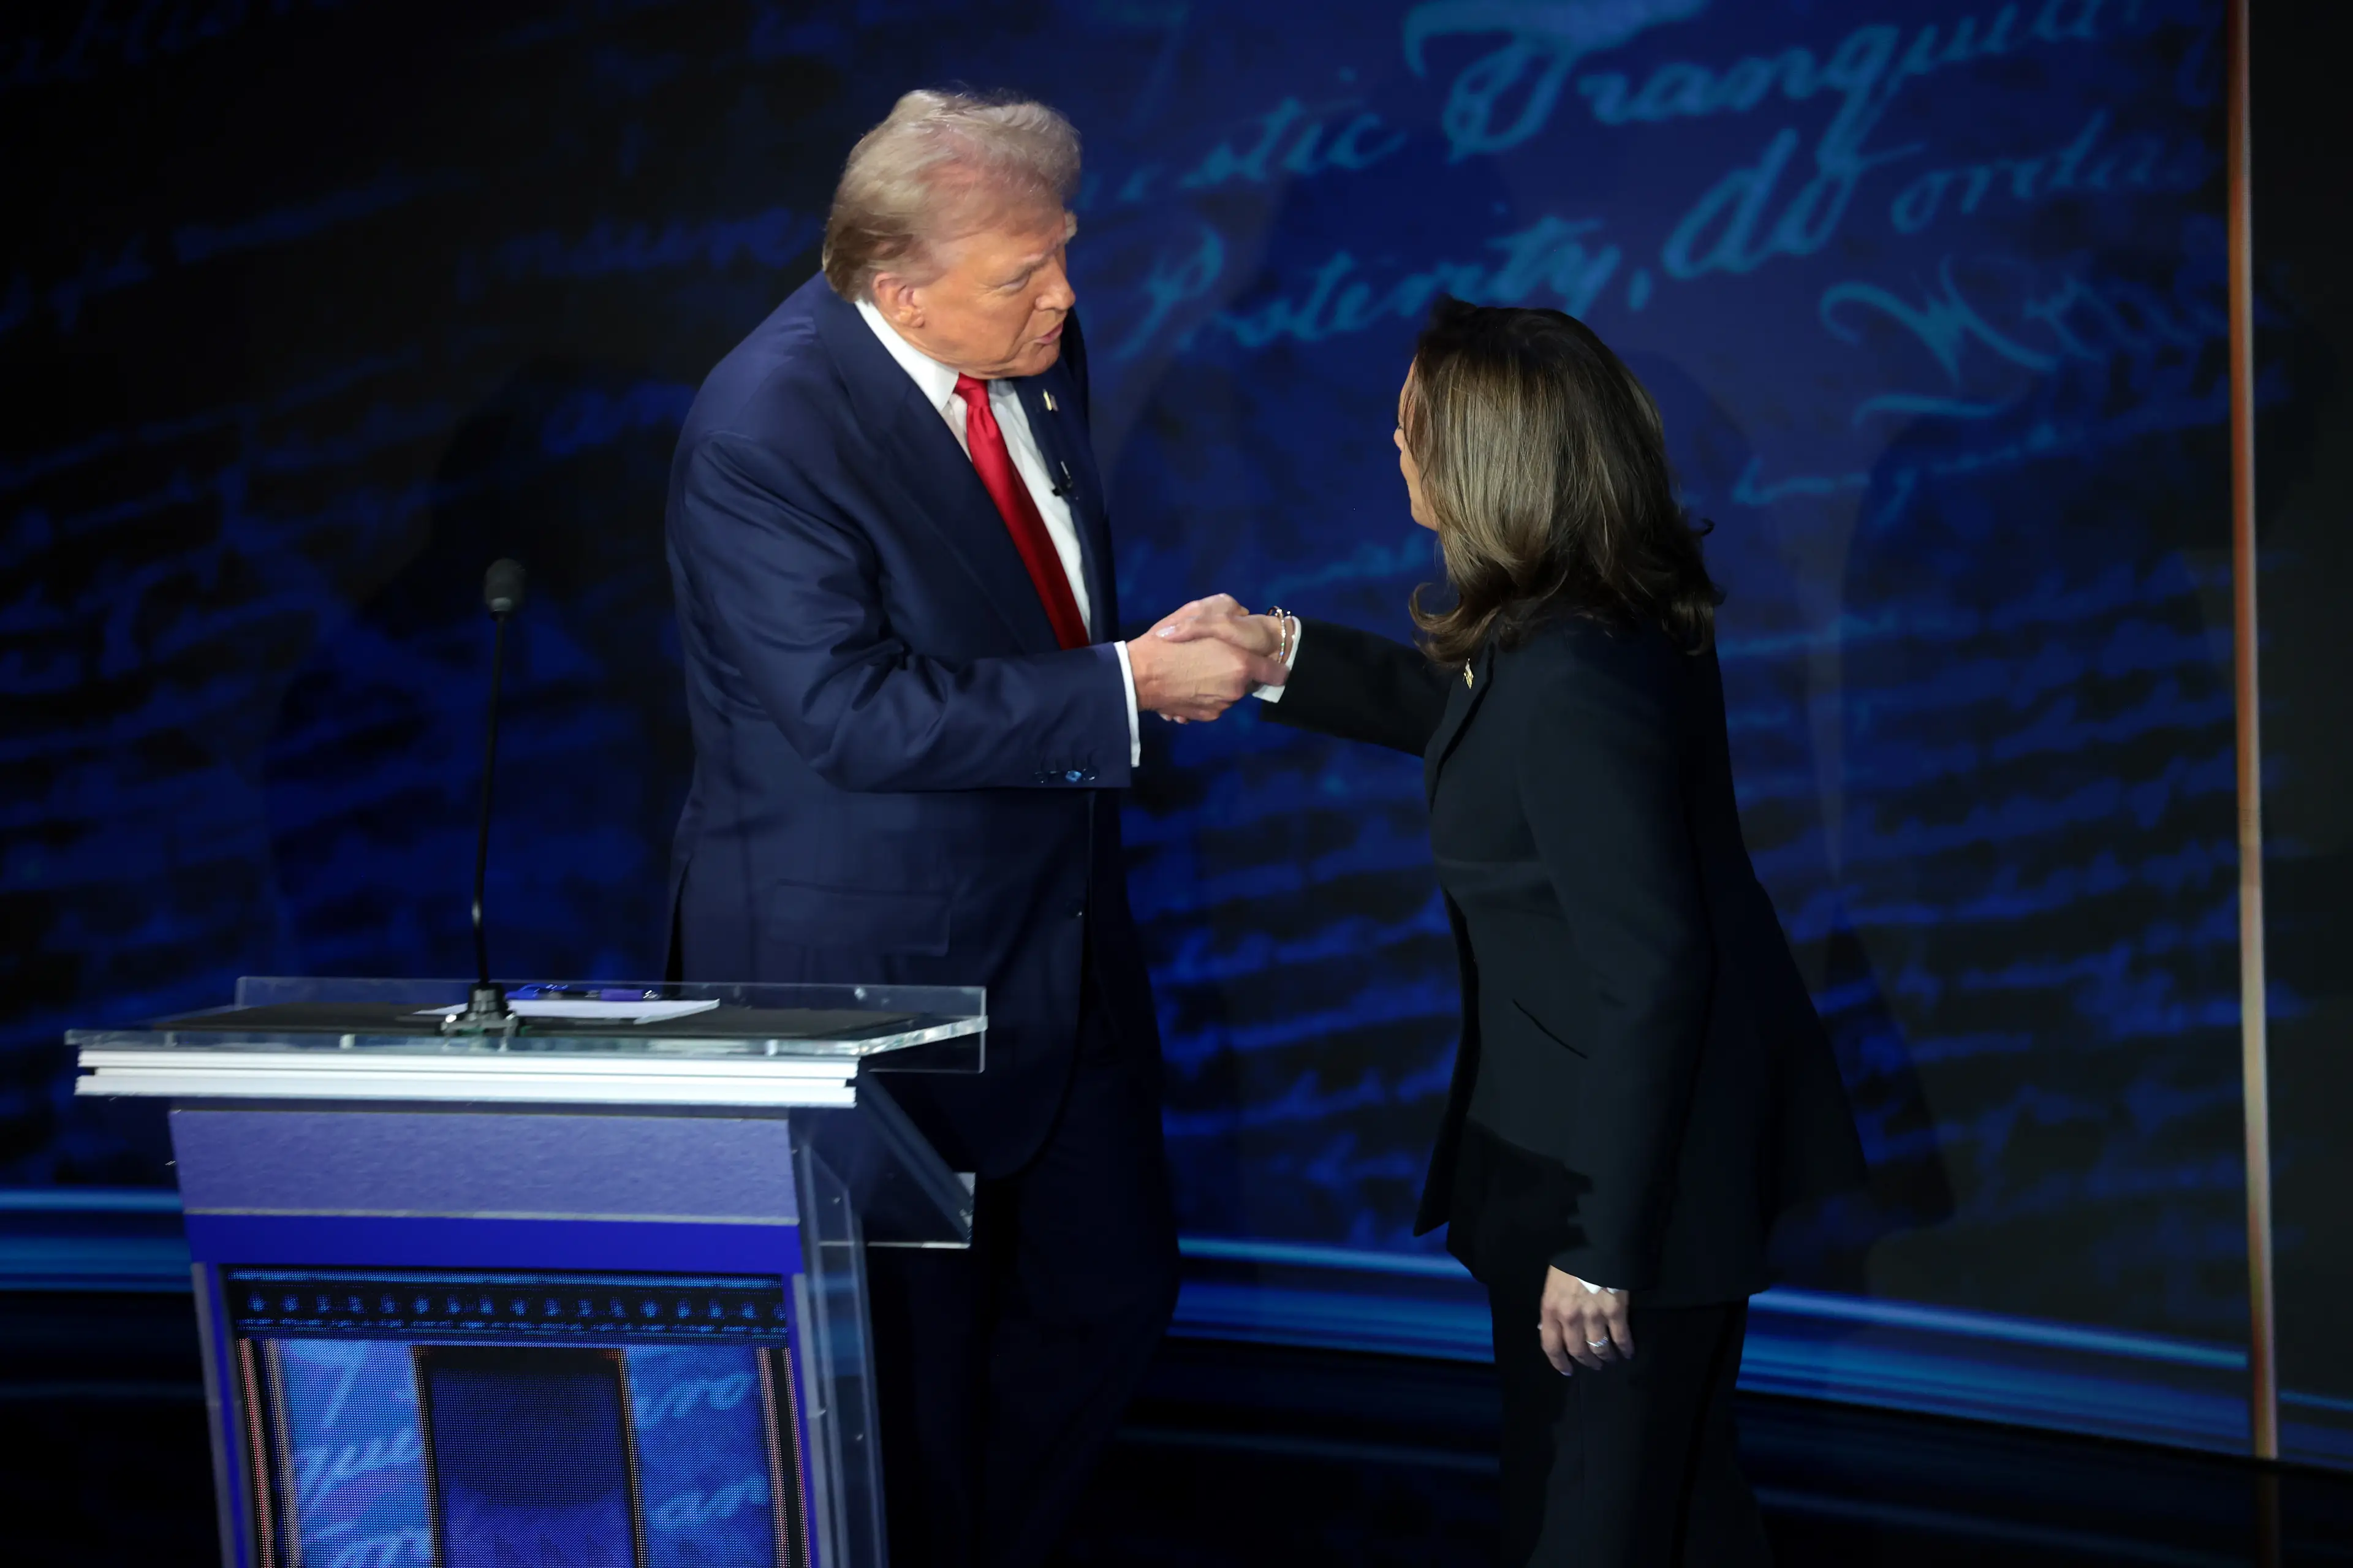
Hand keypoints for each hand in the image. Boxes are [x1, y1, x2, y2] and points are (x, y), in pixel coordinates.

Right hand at [1128, 598, 1287, 722]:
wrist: (1137, 676)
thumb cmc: (1167, 642)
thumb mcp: (1196, 612)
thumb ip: (1227, 609)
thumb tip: (1243, 612)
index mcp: (1241, 665)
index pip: (1277, 673)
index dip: (1271, 665)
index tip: (1260, 659)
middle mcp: (1236, 690)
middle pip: (1249, 681)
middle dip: (1237, 670)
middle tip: (1213, 658)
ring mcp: (1221, 707)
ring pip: (1231, 693)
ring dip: (1221, 683)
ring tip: (1196, 670)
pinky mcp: (1205, 717)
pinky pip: (1214, 704)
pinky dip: (1206, 695)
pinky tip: (1188, 684)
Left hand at [1538, 1267, 1631, 1375]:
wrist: (1595, 1243)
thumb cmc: (1571, 1261)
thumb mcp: (1553, 1284)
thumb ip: (1554, 1308)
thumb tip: (1555, 1329)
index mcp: (1551, 1309)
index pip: (1551, 1345)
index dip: (1559, 1362)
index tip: (1567, 1369)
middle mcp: (1570, 1317)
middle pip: (1578, 1350)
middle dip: (1586, 1361)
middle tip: (1593, 1364)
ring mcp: (1594, 1316)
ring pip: (1599, 1348)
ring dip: (1605, 1357)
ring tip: (1609, 1359)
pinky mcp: (1615, 1312)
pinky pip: (1621, 1338)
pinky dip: (1625, 1348)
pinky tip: (1627, 1351)